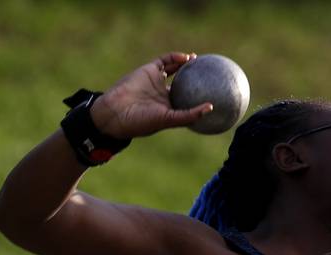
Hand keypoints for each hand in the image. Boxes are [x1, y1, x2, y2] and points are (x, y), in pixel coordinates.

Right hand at [88, 52, 212, 137]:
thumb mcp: (169, 120)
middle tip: (210, 74)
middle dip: (195, 78)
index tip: (215, 93)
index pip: (188, 101)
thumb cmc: (142, 121)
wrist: (115, 112)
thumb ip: (190, 114)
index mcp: (170, 108)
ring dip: (186, 64)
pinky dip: (175, 57)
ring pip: (175, 69)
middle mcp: (164, 94)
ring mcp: (156, 81)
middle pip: (183, 83)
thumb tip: (211, 108)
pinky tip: (188, 58)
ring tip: (199, 61)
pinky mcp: (149, 70)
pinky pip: (165, 60)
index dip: (200, 97)